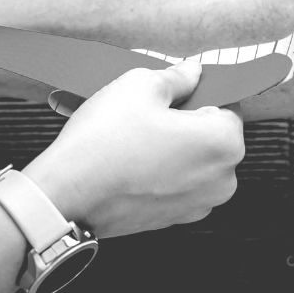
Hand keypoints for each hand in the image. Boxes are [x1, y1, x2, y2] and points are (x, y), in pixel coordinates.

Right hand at [23, 61, 244, 237]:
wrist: (66, 196)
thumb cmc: (104, 142)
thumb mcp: (139, 85)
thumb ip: (176, 77)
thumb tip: (191, 73)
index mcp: (224, 143)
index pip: (227, 105)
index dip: (196, 93)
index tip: (171, 93)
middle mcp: (222, 180)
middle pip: (211, 136)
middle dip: (184, 123)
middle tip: (146, 114)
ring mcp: (197, 205)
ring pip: (192, 162)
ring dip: (171, 148)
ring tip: (132, 139)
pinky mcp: (172, 220)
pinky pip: (173, 184)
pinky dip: (158, 172)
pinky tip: (127, 162)